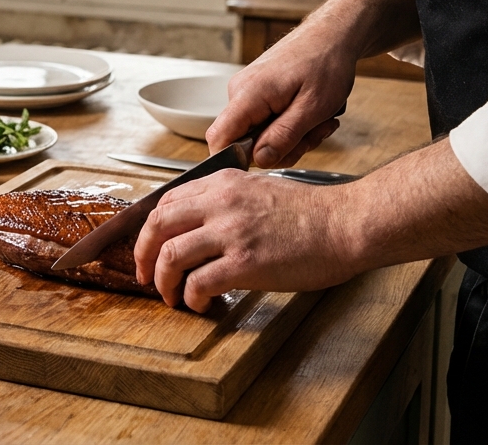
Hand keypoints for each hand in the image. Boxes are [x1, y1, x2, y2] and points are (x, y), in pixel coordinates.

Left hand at [133, 170, 361, 310]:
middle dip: (143, 254)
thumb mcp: (258, 190)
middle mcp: (220, 203)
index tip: (150, 247)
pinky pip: (199, 283)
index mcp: (222, 183)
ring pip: (171, 256)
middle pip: (157, 225)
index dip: (151, 230)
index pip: (166, 201)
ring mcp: (231, 232)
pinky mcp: (244, 262)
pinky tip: (200, 303)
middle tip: (146, 275)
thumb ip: (226, 202)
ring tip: (172, 296)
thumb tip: (198, 226)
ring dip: (164, 281)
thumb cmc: (310, 213)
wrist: (345, 224)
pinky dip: (192, 297)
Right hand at [207, 23, 354, 168]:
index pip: (218, 138)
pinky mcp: (257, 94)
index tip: (271, 159)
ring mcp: (247, 93)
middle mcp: (240, 92)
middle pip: (244, 142)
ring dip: (292, 137)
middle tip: (314, 134)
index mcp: (248, 94)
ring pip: (259, 135)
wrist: (332, 35)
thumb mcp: (313, 107)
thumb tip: (259, 160)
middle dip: (282, 147)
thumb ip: (284, 136)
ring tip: (318, 120)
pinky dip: (289, 125)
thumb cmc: (326, 62)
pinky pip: (265, 123)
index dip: (236, 159)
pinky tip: (309, 114)